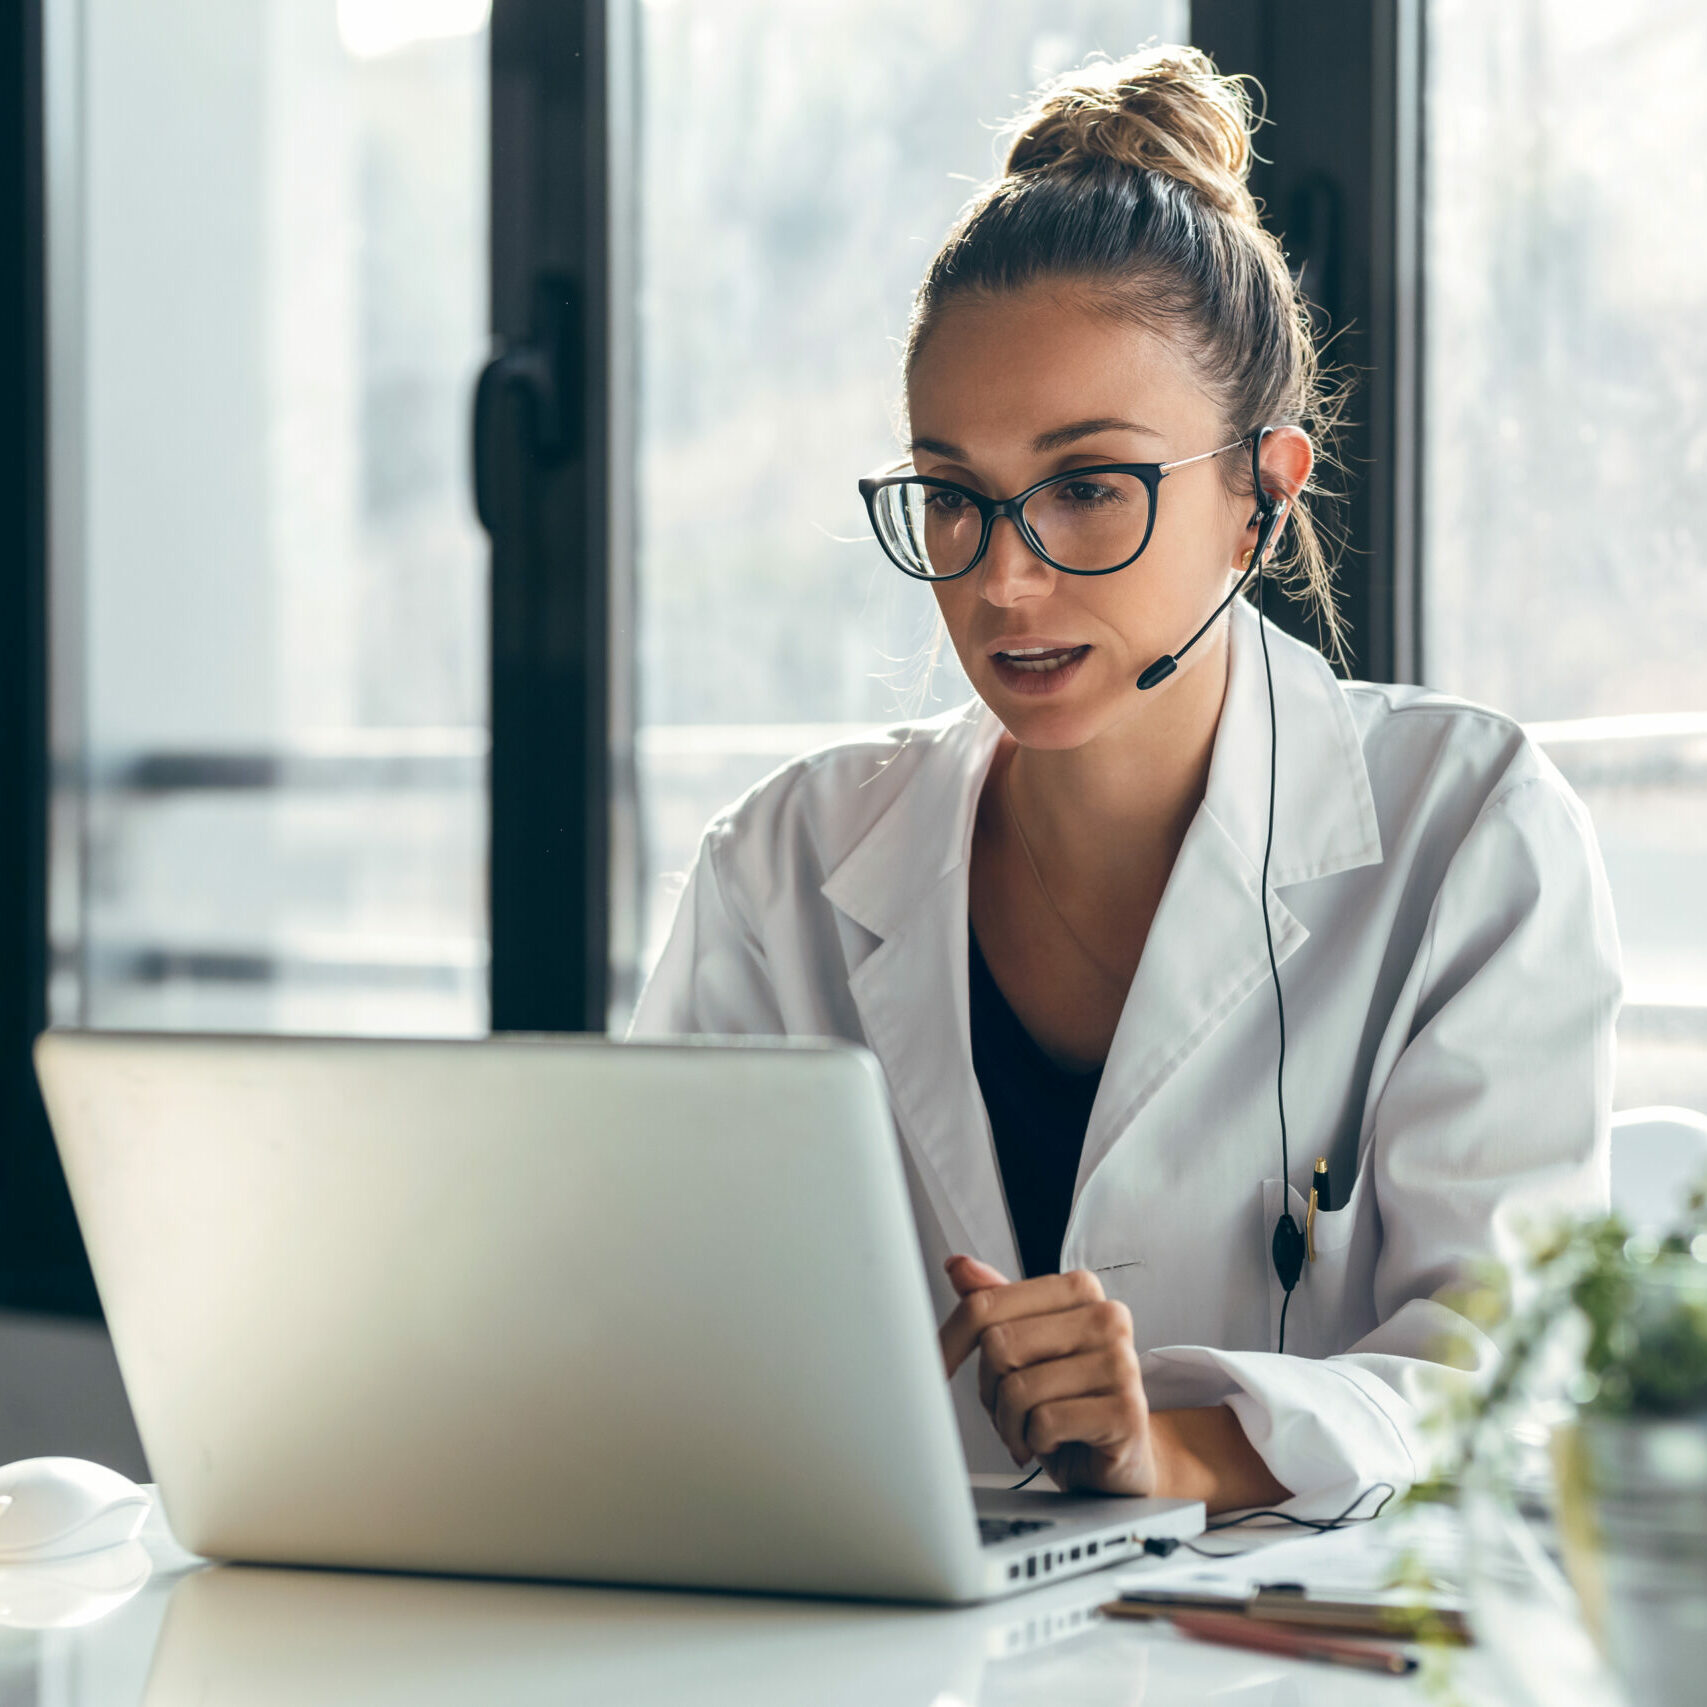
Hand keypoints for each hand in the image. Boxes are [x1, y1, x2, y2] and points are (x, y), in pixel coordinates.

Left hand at [938, 1253, 1156, 1496]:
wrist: (1116, 1457)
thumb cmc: (1067, 1398)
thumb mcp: (1026, 1348)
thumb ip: (996, 1303)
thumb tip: (958, 1266)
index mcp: (1079, 1289)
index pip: (987, 1304)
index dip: (950, 1341)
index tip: (937, 1366)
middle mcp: (1106, 1317)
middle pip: (999, 1345)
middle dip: (989, 1390)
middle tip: (1008, 1409)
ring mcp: (1121, 1363)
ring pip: (1018, 1388)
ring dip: (1010, 1423)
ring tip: (1030, 1430)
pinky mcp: (1125, 1411)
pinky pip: (1044, 1423)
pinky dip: (1034, 1442)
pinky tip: (1052, 1443)